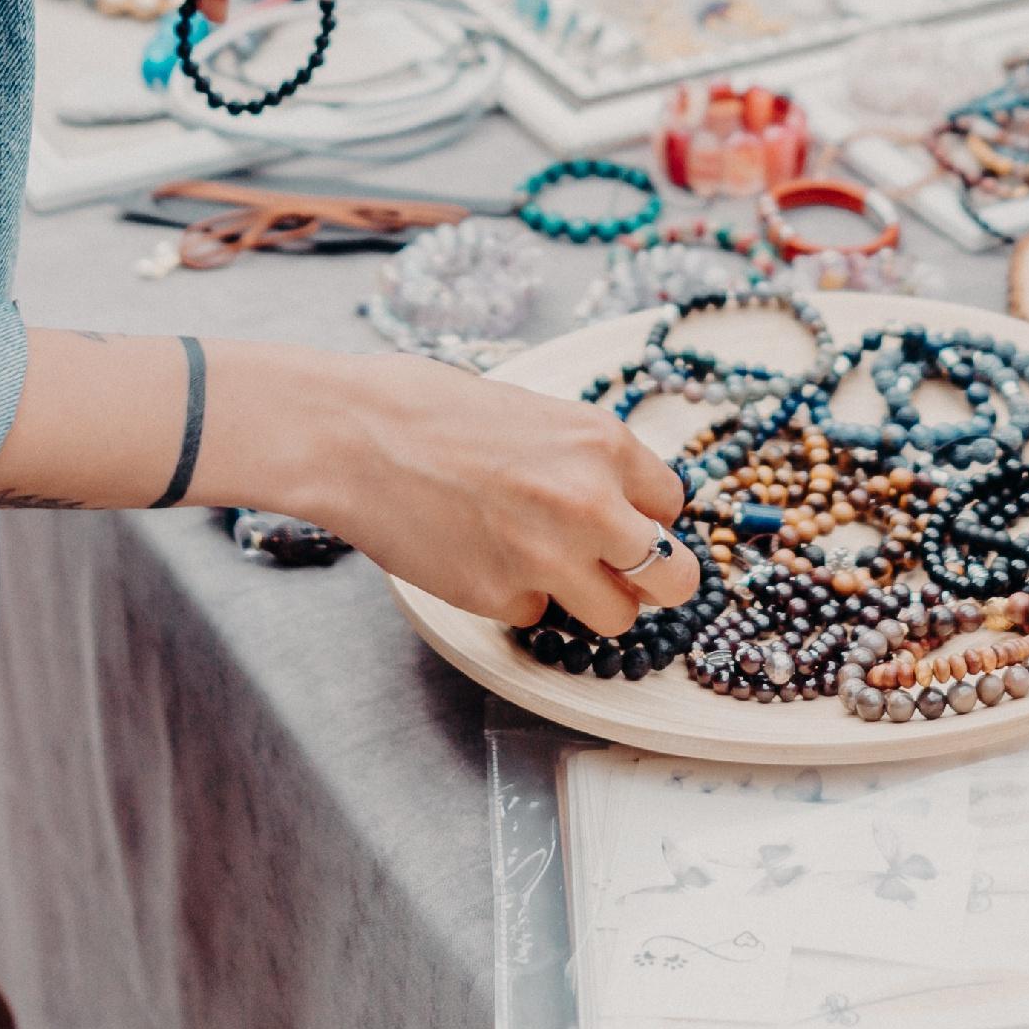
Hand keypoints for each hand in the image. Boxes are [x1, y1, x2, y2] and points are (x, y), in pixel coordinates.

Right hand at [0, 334, 696, 638]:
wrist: (352, 436)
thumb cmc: (431, 410)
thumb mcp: (535, 413)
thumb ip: (586, 460)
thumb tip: (622, 503)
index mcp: (602, 443)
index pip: (673, 504)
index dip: (645, 515)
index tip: (623, 517)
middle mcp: (591, 504)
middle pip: (677, 578)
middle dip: (656, 580)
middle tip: (622, 573)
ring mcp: (549, 559)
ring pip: (618, 618)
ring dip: (589, 600)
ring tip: (542, 566)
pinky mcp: (501, 598)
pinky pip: (537, 616)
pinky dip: (516, 599)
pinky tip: (477, 558)